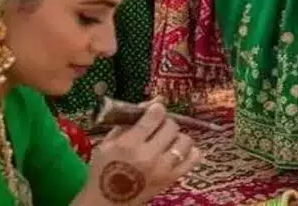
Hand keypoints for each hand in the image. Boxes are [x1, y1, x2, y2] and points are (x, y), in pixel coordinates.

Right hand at [86, 102, 201, 204]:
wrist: (106, 203)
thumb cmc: (103, 170)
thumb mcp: (108, 142)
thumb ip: (129, 121)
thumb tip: (155, 101)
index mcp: (129, 144)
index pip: (155, 116)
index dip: (157, 109)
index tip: (154, 110)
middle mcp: (148, 155)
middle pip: (171, 126)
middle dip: (165, 123)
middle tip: (158, 128)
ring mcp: (162, 169)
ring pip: (185, 140)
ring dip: (177, 137)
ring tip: (167, 141)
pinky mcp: (171, 180)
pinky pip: (193, 158)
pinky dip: (190, 151)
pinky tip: (177, 152)